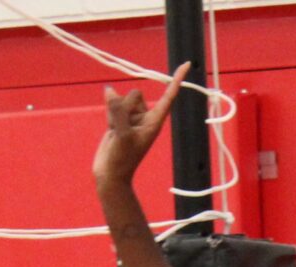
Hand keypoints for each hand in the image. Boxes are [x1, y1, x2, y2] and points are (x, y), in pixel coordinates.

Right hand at [92, 62, 189, 187]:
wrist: (110, 174)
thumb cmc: (121, 159)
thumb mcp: (121, 135)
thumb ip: (117, 112)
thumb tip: (110, 91)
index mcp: (155, 122)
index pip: (169, 97)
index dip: (176, 79)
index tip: (187, 64)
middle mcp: (146, 118)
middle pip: (136, 94)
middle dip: (125, 105)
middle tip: (123, 128)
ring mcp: (133, 118)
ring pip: (122, 98)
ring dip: (115, 111)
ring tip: (116, 131)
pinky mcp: (120, 119)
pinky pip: (113, 105)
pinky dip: (108, 114)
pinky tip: (110, 129)